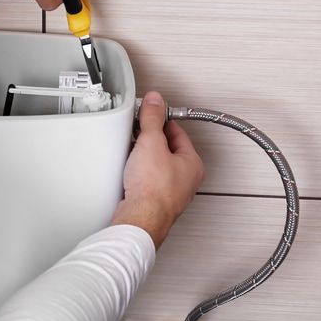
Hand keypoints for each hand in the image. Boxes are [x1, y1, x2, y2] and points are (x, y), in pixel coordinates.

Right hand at [112, 92, 204, 247]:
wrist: (140, 219)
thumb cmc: (153, 190)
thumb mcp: (152, 143)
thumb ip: (153, 119)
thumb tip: (155, 101)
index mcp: (192, 164)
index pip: (177, 132)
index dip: (161, 120)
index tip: (148, 114)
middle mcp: (185, 180)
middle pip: (167, 149)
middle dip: (150, 140)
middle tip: (138, 132)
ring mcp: (170, 192)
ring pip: (156, 166)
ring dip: (143, 158)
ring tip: (131, 153)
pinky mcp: (153, 202)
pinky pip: (146, 180)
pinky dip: (137, 174)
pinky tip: (128, 173)